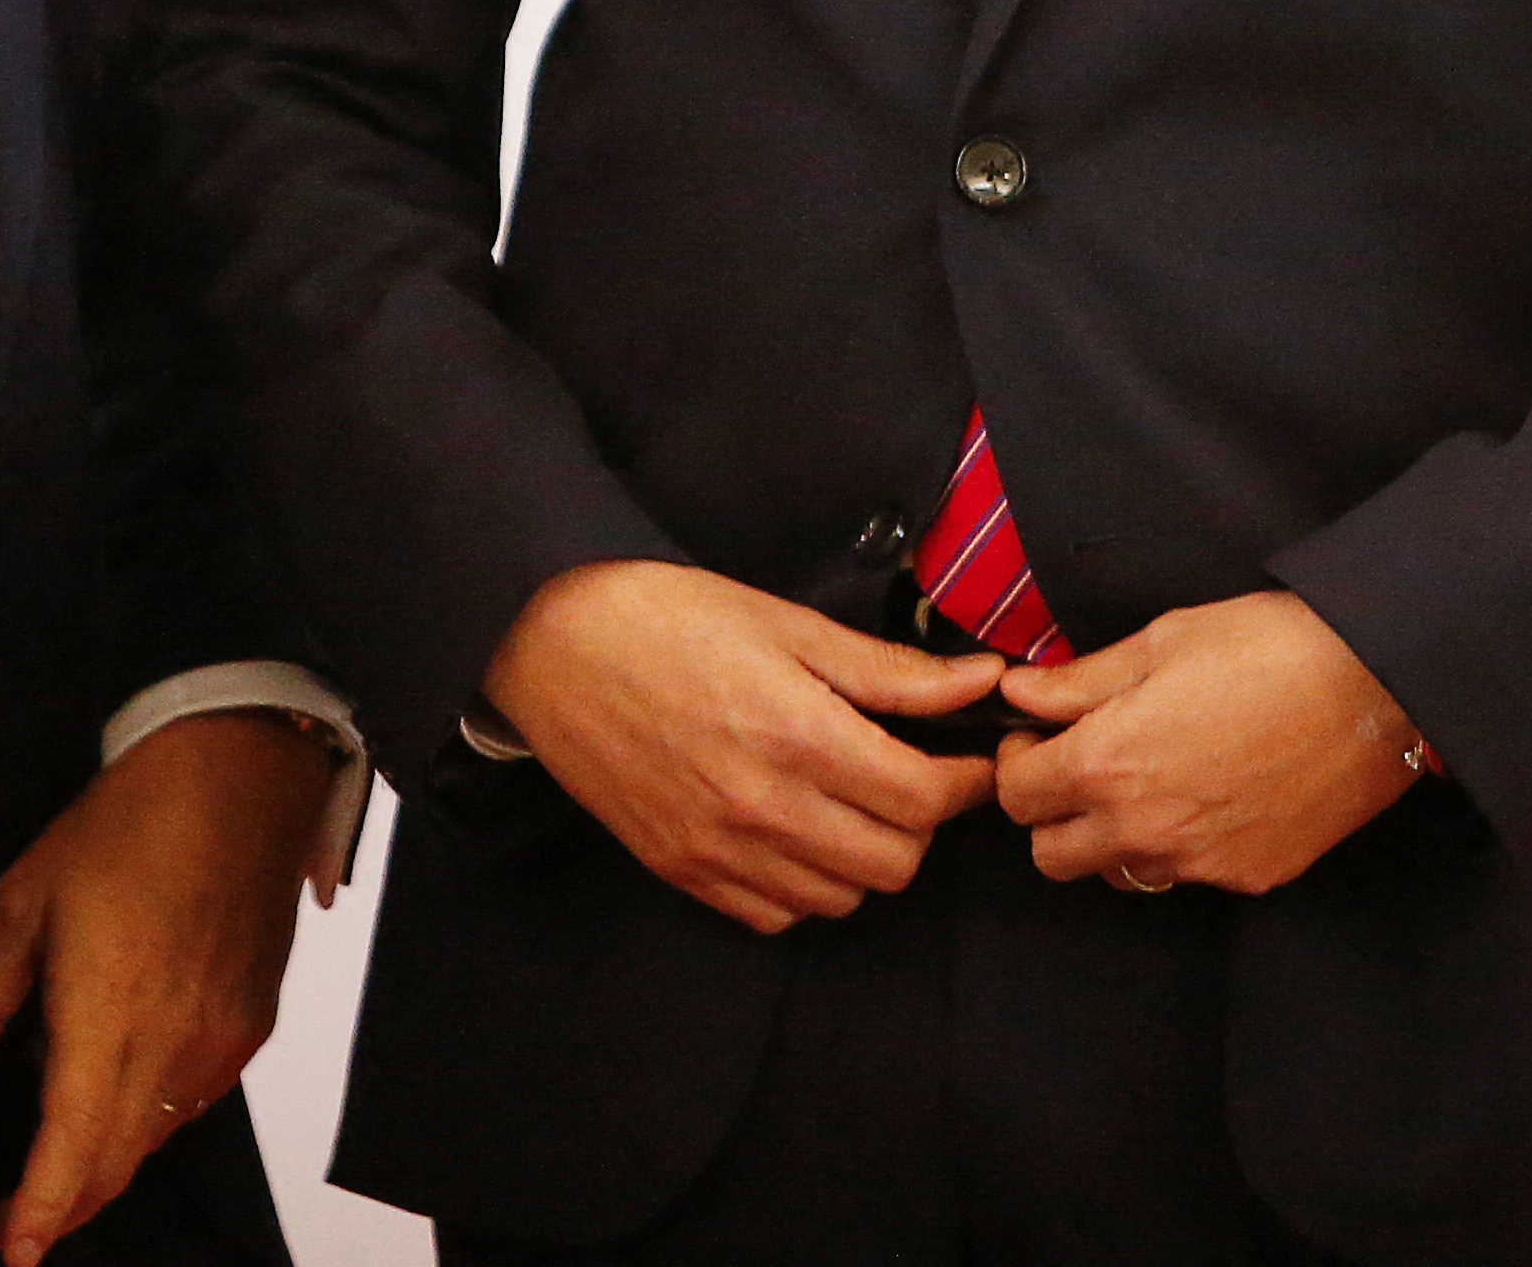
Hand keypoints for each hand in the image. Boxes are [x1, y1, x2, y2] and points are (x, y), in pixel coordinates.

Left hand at [0, 711, 338, 1266]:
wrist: (239, 778)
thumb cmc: (126, 826)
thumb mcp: (25, 897)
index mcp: (108, 1013)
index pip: (74, 1147)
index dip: (39, 1212)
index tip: (10, 1250)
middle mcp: (173, 1043)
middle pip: (116, 1163)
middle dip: (62, 1208)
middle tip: (11, 1225)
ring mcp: (221, 1040)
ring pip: (157, 1139)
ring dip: (105, 1166)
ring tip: (57, 1168)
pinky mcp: (251, 1025)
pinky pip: (194, 1102)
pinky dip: (150, 1122)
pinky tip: (121, 1102)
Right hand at [481, 558, 1006, 932]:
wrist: (551, 643)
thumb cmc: (668, 617)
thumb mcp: (789, 625)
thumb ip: (891, 671)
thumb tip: (980, 681)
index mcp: (796, 736)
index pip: (923, 801)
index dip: (965, 784)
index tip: (970, 761)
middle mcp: (760, 808)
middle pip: (895, 863)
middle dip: (923, 823)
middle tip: (913, 775)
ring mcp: (716, 850)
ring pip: (842, 898)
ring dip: (867, 856)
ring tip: (853, 800)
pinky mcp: (682, 871)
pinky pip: (777, 915)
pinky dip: (806, 885)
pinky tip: (799, 830)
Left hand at [995, 590, 1424, 896]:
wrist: (1376, 685)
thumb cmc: (1268, 647)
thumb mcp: (1162, 641)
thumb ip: (1080, 680)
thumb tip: (1021, 691)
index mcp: (1107, 762)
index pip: (1016, 794)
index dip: (1019, 761)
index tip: (1039, 737)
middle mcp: (1143, 827)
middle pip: (1051, 855)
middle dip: (1052, 814)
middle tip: (1084, 767)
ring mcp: (1198, 862)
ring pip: (1117, 873)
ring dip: (1112, 838)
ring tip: (1150, 782)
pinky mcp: (1248, 876)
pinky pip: (1188, 875)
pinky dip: (1182, 846)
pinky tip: (1213, 795)